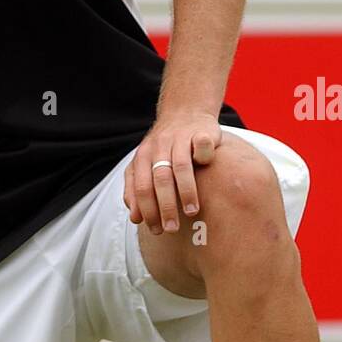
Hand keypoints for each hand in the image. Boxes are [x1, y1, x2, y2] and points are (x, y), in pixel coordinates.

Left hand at [123, 113, 222, 234]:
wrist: (184, 111)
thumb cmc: (165, 147)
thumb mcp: (145, 165)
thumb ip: (137, 190)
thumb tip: (135, 218)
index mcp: (142, 157)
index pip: (141, 187)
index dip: (147, 210)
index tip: (156, 230)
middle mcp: (159, 147)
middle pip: (159, 180)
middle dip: (165, 207)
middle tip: (171, 228)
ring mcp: (180, 138)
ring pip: (180, 166)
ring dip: (185, 191)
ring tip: (190, 212)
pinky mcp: (200, 131)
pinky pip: (202, 144)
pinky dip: (204, 156)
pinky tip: (206, 167)